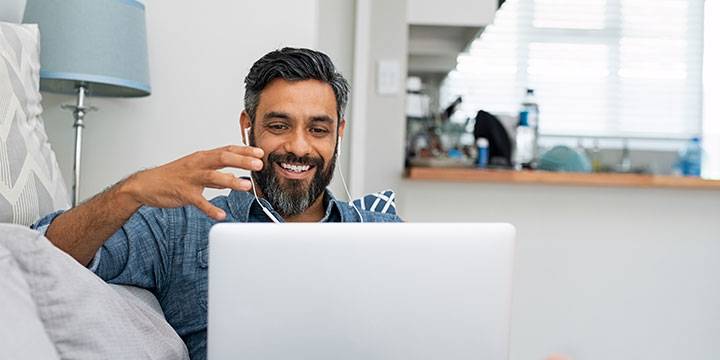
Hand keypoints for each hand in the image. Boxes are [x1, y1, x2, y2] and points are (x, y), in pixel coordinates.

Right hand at [120, 145, 263, 219]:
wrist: (146, 184)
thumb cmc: (172, 176)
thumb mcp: (196, 170)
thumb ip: (215, 174)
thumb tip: (233, 178)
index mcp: (202, 157)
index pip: (227, 150)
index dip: (244, 151)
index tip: (260, 153)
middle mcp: (198, 164)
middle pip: (223, 158)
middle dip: (242, 161)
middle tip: (259, 165)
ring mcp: (190, 178)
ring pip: (213, 177)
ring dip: (231, 181)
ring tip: (246, 186)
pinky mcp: (184, 193)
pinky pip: (199, 201)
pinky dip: (211, 209)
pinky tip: (221, 214)